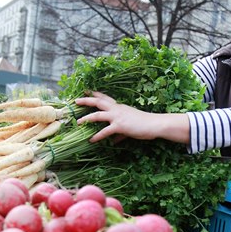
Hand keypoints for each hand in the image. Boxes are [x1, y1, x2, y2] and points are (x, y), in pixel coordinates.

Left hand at [75, 91, 189, 143]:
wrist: (154, 124)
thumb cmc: (145, 124)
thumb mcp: (130, 126)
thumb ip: (120, 133)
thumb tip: (114, 140)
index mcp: (119, 107)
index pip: (105, 98)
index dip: (95, 94)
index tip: (87, 91)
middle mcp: (117, 109)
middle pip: (98, 102)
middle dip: (86, 100)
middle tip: (76, 100)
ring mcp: (117, 117)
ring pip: (97, 115)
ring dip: (86, 118)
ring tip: (78, 122)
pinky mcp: (119, 126)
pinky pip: (105, 131)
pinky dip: (97, 136)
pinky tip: (91, 140)